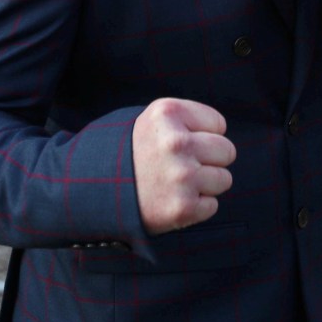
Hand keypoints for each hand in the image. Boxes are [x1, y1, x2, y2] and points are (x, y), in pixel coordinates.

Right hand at [132, 98, 236, 234]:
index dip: (202, 134)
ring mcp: (180, 176)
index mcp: (168, 113)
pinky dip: (195, 207)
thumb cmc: (135, 151)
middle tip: (182, 165)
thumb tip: (224, 135)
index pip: (219, 124)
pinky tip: (171, 200)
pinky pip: (212, 205)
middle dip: (209, 159)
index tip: (179, 142)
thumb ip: (190, 118)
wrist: (95, 190)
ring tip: (175, 183)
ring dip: (204, 184)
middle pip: (226, 151)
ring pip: (224, 179)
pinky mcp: (182, 208)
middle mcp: (176, 142)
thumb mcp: (155, 118)